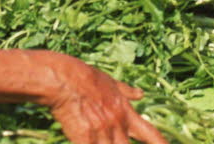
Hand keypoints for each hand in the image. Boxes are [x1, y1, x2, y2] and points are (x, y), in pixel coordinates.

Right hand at [43, 54, 166, 143]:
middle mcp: (117, 124)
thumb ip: (125, 91)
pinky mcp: (84, 138)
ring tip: (100, 142)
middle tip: (118, 141)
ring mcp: (101, 132)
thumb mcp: (108, 80)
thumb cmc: (83, 76)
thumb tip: (141, 94)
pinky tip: (84, 142)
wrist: (62, 78)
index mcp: (125, 111)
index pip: (151, 134)